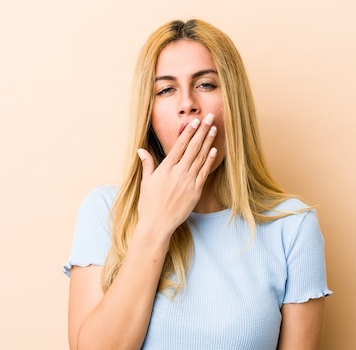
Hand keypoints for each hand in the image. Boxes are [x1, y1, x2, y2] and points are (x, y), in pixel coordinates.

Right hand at [136, 113, 218, 234]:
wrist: (157, 224)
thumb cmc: (149, 204)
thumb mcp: (146, 182)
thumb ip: (147, 164)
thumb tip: (141, 150)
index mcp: (166, 168)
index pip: (180, 145)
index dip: (188, 132)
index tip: (195, 121)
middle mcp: (178, 172)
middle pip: (193, 147)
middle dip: (202, 131)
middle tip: (209, 118)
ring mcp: (188, 181)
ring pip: (201, 157)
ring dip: (208, 142)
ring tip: (214, 129)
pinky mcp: (196, 191)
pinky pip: (204, 172)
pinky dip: (209, 160)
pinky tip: (214, 150)